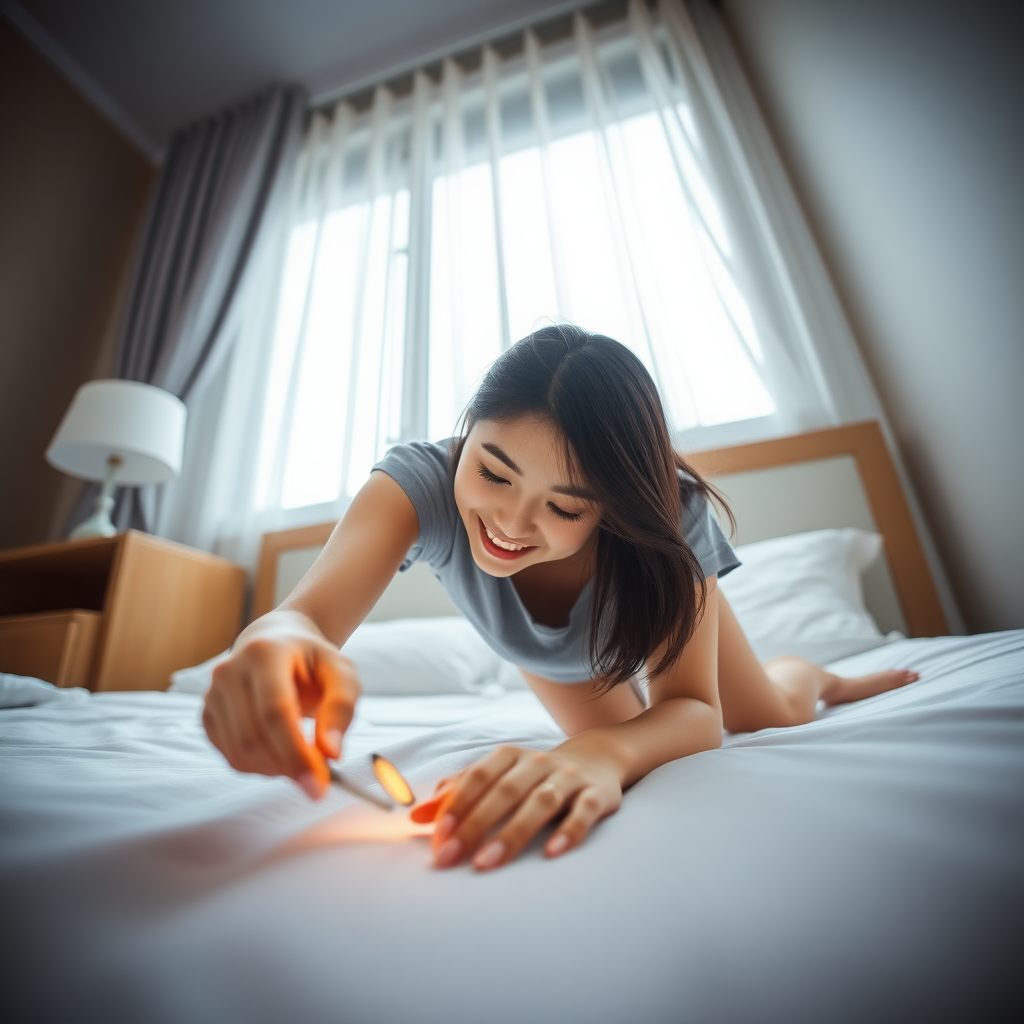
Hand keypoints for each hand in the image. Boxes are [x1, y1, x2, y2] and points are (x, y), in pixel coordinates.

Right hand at [202, 614, 360, 798]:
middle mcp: (229, 671)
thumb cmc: (312, 662)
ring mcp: (212, 694)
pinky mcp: (207, 716)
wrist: (277, 645)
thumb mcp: (341, 673)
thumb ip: (341, 707)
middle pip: (253, 737)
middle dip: (288, 766)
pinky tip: (281, 752)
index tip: (319, 785)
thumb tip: (330, 753)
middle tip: (319, 777)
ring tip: (303, 758)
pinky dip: (260, 767)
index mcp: (264, 652)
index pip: (274, 711)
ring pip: (239, 753)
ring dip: (276, 769)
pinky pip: (231, 757)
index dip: (295, 752)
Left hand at [412, 743, 622, 870]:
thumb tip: (417, 817)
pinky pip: (584, 811)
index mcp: (510, 756)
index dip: (457, 804)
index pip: (479, 776)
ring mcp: (569, 777)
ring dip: (513, 832)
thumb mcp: (497, 777)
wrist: (596, 760)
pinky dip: (570, 831)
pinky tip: (552, 853)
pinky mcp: (597, 794)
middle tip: (451, 858)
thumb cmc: (533, 777)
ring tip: (487, 862)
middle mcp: (538, 762)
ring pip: (540, 802)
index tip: (438, 835)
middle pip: (505, 791)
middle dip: (475, 824)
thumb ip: (458, 794)